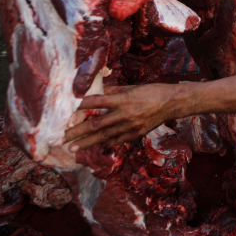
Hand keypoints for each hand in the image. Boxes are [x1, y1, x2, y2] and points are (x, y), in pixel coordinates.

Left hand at [64, 84, 180, 151]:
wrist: (172, 103)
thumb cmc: (153, 91)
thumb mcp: (133, 87)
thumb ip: (114, 91)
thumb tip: (97, 90)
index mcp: (123, 99)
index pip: (97, 102)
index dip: (81, 106)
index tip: (67, 110)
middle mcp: (125, 114)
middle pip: (97, 124)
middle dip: (78, 131)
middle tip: (63, 137)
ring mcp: (131, 126)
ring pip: (104, 136)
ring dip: (87, 142)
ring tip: (73, 148)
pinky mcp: (136, 134)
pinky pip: (118, 140)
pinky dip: (106, 144)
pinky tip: (95, 147)